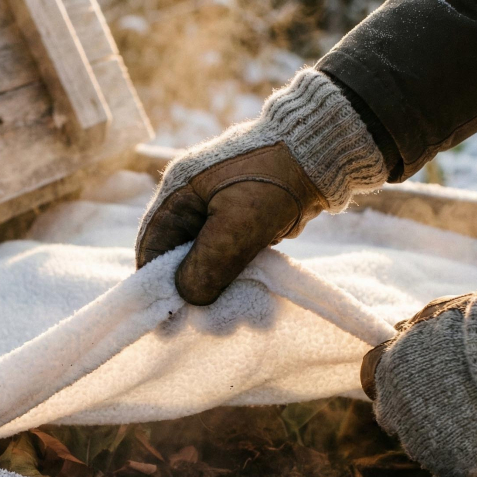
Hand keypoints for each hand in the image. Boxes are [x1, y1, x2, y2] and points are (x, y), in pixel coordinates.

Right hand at [135, 68, 386, 304]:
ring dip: (220, 288)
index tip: (167, 318)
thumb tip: (187, 299)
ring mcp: (220, 209)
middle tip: (207, 323)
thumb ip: (207, 264)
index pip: (152, 244)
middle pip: (180, 256)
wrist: (324, 154)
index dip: (155, 283)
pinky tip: (255, 298)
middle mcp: (194, 200)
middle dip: (193, 291)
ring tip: (237, 317)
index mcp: (179, 191)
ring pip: (209, 259)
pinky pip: (233, 255)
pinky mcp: (245, 219)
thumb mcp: (236, 226)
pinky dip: (240, 277)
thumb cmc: (273, 182)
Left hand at [360, 282, 476, 476]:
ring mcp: (418, 440)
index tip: (416, 376)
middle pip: (394, 415)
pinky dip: (468, 456)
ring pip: (422, 442)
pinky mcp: (446, 464)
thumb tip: (403, 333)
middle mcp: (394, 408)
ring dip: (441, 432)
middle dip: (414, 409)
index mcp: (387, 370)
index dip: (396, 377)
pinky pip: (451, 465)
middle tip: (450, 400)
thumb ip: (415, 330)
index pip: (374, 377)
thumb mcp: (438, 314)